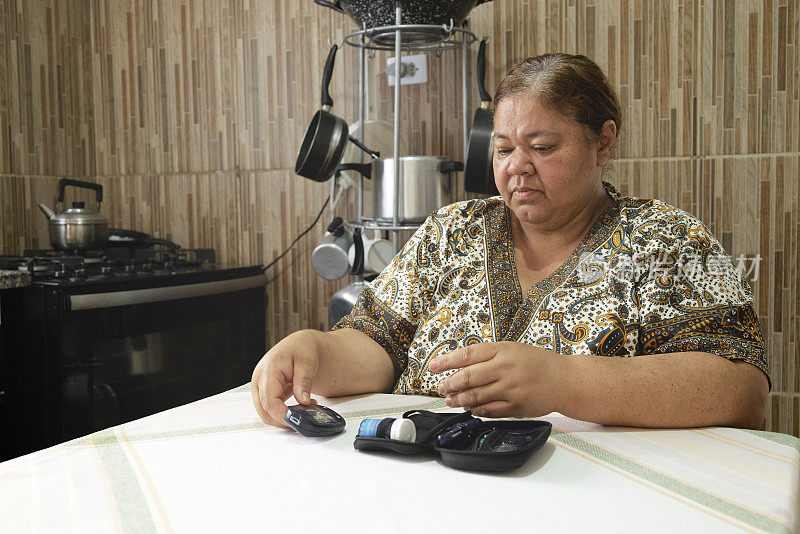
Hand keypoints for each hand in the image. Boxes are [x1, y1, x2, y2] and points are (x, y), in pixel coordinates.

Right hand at [251, 330, 320, 427]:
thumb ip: (304, 381)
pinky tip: (301, 407)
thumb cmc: (302, 348)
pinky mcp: (266, 392)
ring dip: (285, 417)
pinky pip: (272, 408)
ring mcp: (261, 387)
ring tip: (305, 410)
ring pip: (267, 412)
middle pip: (264, 410)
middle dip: (283, 420)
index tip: (297, 421)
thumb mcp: (307, 362)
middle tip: (305, 419)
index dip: (282, 415)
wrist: (300, 344)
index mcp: (267, 371)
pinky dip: (285, 413)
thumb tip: (303, 401)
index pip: (269, 401)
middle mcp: (260, 380)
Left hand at [429, 341, 560, 417]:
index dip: (446, 361)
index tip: (433, 366)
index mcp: (502, 351)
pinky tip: (470, 408)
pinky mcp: (516, 407)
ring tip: (451, 400)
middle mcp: (505, 369)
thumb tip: (459, 366)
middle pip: (468, 378)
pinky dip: (476, 410)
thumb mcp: (511, 349)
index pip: (467, 355)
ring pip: (476, 397)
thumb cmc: (535, 362)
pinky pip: (489, 411)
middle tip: (441, 387)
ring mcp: (510, 389)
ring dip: (459, 400)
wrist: (563, 380)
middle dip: (449, 384)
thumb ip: (487, 356)